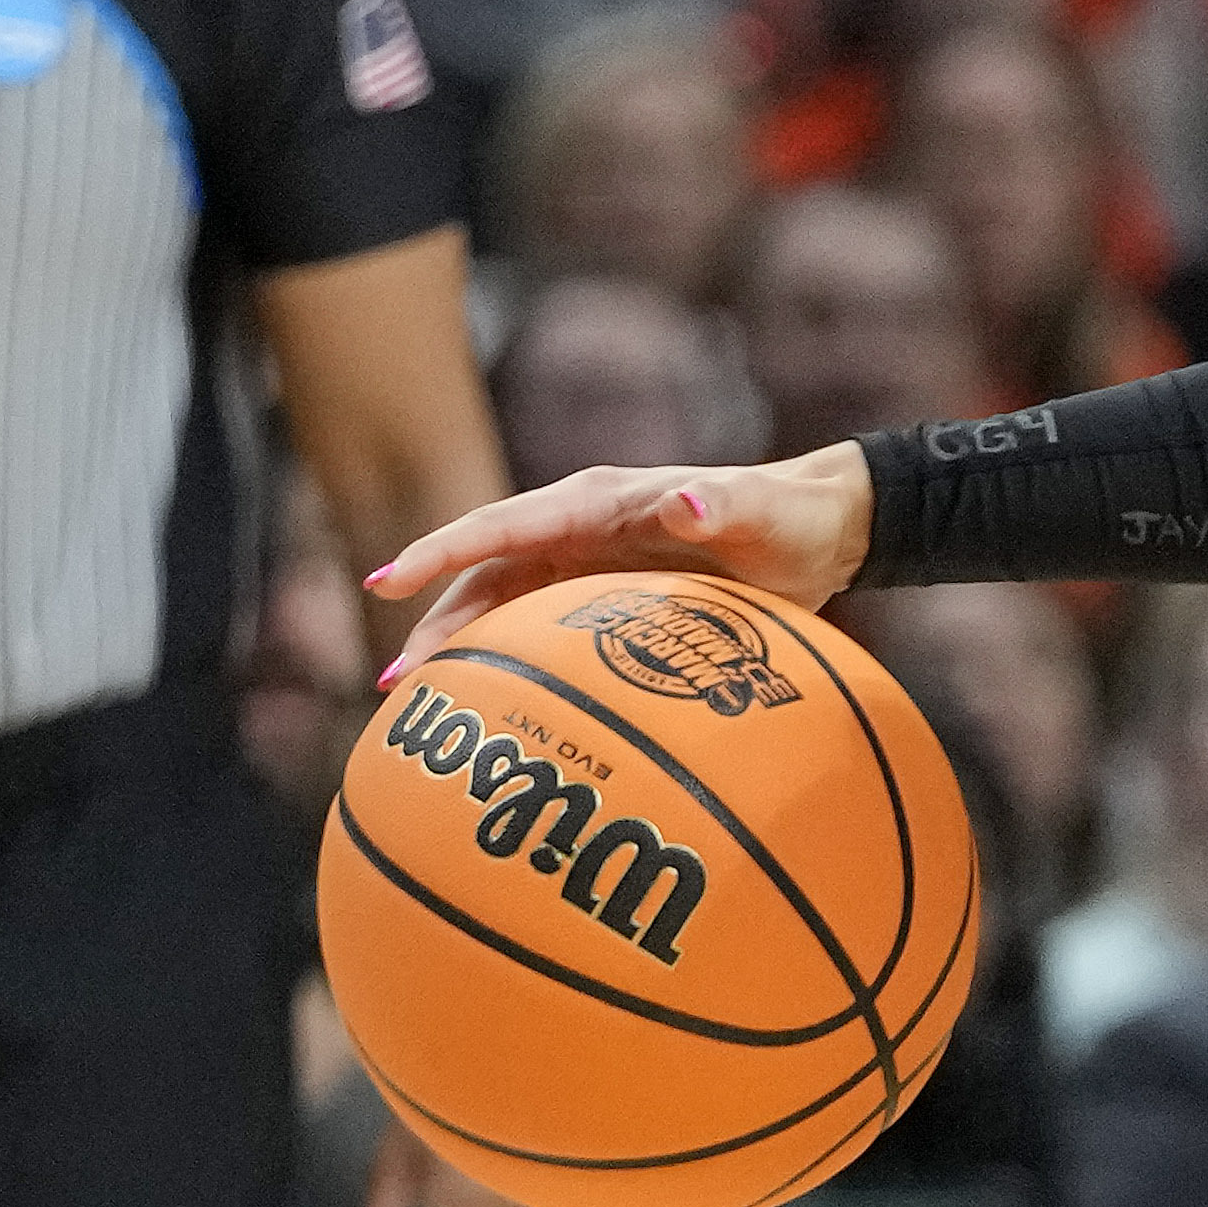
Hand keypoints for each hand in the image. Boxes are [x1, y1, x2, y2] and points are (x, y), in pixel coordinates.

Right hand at [371, 445, 870, 671]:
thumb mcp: (762, 515)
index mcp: (599, 502)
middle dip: (435, 624)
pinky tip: (487, 707)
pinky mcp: (603, 598)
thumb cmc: (789, 519)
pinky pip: (538, 629)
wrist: (821, 530)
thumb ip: (724, 506)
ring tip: (415, 704)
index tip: (386, 581)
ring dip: (459, 648)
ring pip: (502, 606)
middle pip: (486, 576)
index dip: (441, 553)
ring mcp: (588, 563)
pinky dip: (505, 662)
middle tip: (397, 685)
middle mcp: (580, 528)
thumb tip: (682, 500)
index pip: (503, 527)